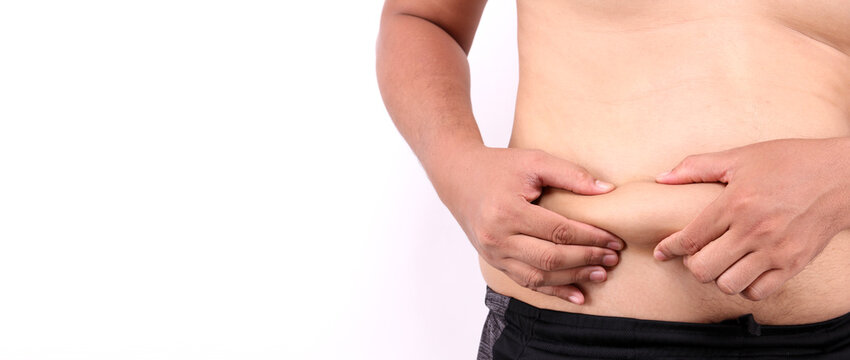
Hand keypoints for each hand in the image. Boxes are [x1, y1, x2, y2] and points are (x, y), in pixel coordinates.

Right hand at [431, 146, 623, 303]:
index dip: (590, 238)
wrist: (458, 178)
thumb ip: (571, 174)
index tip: (614, 239)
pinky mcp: (494, 261)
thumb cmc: (499, 167)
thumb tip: (608, 191)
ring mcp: (494, 253)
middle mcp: (498, 237)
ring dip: (573, 278)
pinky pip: (526, 282)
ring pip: (539, 276)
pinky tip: (577, 294)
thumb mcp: (534, 161)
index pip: (558, 231)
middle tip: (613, 258)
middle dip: (586, 260)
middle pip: (550, 258)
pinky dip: (553, 291)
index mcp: (508, 211)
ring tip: (601, 274)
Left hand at [653, 137, 849, 300]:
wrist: (842, 176)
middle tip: (696, 254)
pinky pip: (758, 293)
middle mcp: (754, 231)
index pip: (689, 238)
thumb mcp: (740, 157)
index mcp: (735, 203)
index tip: (661, 252)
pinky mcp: (794, 264)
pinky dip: (745, 287)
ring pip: (728, 285)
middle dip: (691, 265)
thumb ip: (696, 167)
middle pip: (703, 269)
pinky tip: (744, 271)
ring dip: (718, 277)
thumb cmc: (790, 161)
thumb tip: (661, 179)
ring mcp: (776, 251)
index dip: (669, 249)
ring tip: (721, 263)